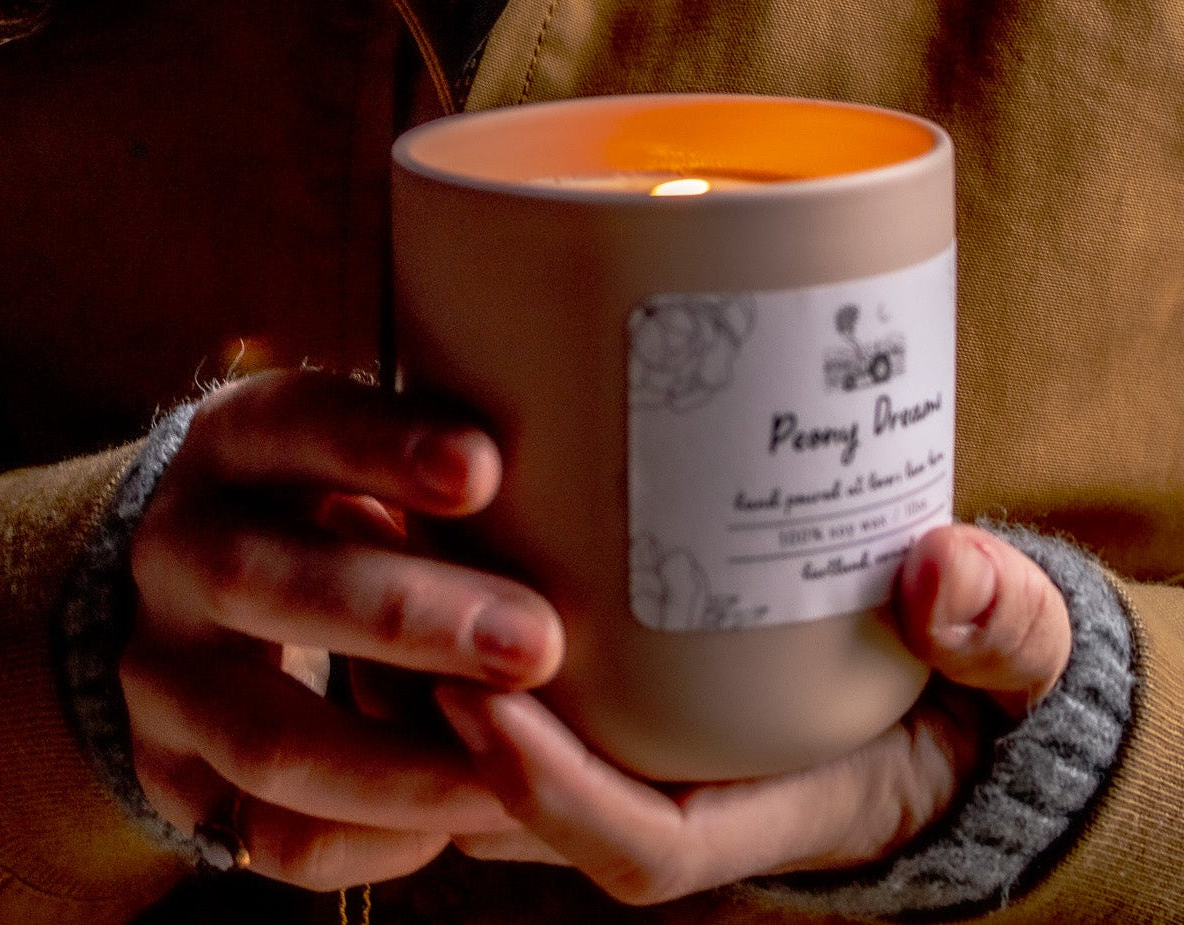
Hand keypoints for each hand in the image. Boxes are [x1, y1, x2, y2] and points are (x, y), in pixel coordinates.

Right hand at [121, 370, 564, 889]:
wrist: (171, 583)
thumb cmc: (307, 497)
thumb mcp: (334, 441)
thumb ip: (418, 446)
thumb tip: (575, 441)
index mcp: (229, 445)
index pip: (293, 426)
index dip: (381, 448)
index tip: (484, 469)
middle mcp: (175, 553)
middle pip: (263, 583)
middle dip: (406, 618)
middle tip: (536, 642)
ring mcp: (160, 677)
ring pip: (269, 737)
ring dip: (403, 765)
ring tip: (517, 778)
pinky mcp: (173, 776)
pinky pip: (267, 833)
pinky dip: (370, 839)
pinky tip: (457, 820)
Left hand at [438, 523, 1071, 905]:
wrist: (927, 690)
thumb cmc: (956, 686)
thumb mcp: (1003, 659)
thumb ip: (997, 625)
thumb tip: (948, 575)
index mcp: (747, 807)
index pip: (631, 843)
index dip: (548, 792)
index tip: (482, 704)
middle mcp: (658, 787)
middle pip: (512, 798)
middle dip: (430, 715)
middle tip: (377, 588)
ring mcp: (611, 740)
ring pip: (470, 745)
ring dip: (405, 657)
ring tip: (357, 532)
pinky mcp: (587, 684)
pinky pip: (479, 685)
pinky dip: (426, 625)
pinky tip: (393, 518)